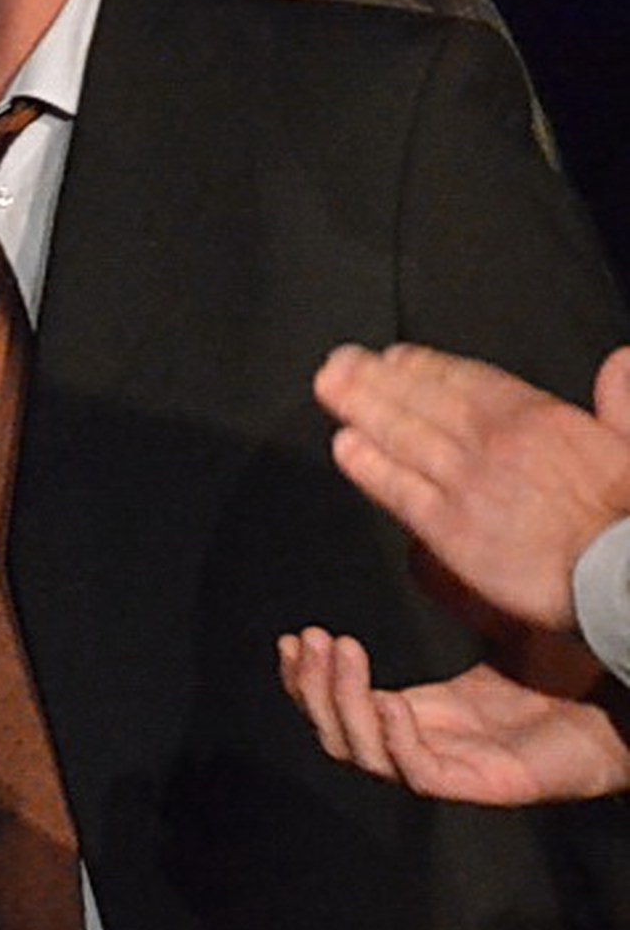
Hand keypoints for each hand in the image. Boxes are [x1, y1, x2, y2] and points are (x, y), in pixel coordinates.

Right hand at [279, 626, 629, 804]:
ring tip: (340, 653)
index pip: (345, 709)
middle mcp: (430, 748)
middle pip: (340, 735)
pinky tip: (385, 699)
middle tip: (309, 642)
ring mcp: (455, 770)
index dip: (311, 679)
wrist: (629, 710)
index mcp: (426, 717)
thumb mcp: (502, 631)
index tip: (295, 639)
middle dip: (312, 688)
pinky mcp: (485, 785)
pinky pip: (418, 770)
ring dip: (341, 705)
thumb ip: (461, 603)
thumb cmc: (576, 677)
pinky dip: (393, 737)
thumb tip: (426, 551)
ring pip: (366, 754)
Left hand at [315, 343, 629, 635]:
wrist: (629, 572)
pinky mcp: (451, 530)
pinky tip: (343, 447)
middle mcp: (496, 443)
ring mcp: (469, 484)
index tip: (395, 357)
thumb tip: (618, 361)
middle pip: (425, 401)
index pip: (470, 382)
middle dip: (377, 378)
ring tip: (330, 388)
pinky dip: (369, 465)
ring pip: (404, 436)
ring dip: (361, 407)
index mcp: (542, 419)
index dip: (426, 368)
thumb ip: (621, 400)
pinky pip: (399, 490)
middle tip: (341, 362)